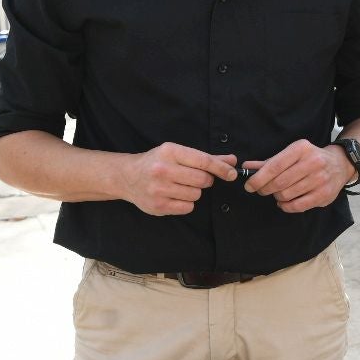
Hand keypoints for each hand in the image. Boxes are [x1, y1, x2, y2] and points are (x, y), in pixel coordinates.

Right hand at [119, 143, 236, 215]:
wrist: (128, 177)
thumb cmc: (157, 162)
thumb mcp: (178, 154)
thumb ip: (206, 158)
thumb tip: (232, 161)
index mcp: (169, 152)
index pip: (203, 161)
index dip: (221, 168)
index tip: (232, 173)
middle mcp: (162, 169)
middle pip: (203, 179)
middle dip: (205, 180)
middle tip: (195, 178)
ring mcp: (159, 189)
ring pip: (196, 194)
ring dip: (194, 191)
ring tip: (181, 186)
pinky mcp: (158, 206)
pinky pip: (187, 207)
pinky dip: (186, 202)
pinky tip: (175, 195)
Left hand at [243, 139, 349, 212]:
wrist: (339, 164)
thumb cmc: (310, 159)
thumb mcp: (291, 154)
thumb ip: (269, 162)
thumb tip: (247, 167)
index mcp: (301, 148)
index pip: (275, 166)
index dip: (259, 178)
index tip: (249, 185)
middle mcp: (312, 162)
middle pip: (279, 182)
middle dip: (265, 189)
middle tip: (262, 190)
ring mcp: (320, 179)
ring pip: (287, 194)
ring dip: (277, 197)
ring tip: (278, 193)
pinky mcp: (324, 194)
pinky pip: (298, 206)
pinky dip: (286, 206)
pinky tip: (284, 202)